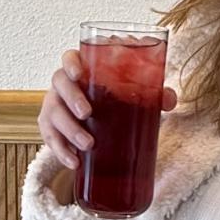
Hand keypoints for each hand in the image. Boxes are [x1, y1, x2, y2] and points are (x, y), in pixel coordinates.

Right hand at [37, 49, 177, 171]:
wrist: (93, 120)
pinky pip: (50, 139)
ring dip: (69, 130)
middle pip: (59, 83)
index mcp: (81, 69)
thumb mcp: (130, 93)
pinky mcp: (50, 128)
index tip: (78, 73)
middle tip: (87, 113)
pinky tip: (74, 162)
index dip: (70, 63)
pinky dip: (61, 151)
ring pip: (53, 113)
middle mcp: (63, 85)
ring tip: (88, 145)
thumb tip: (169, 99)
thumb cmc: (111, 99)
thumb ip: (152, 93)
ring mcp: (54, 106)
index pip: (69, 57)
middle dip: (71, 98)